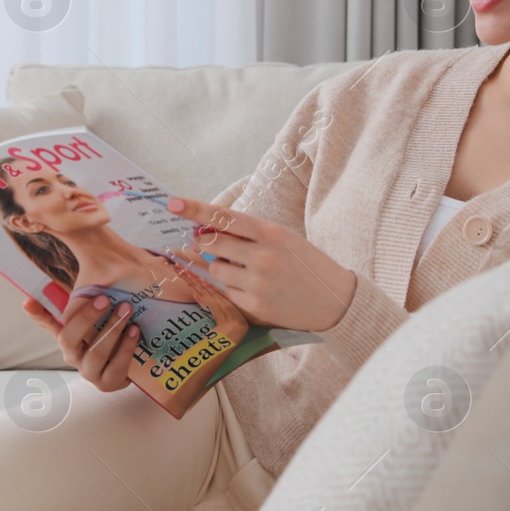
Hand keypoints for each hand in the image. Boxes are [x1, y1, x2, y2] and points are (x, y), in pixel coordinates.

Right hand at [20, 294, 138, 392]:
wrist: (130, 367)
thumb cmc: (108, 337)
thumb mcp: (95, 319)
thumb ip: (80, 301)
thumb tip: (52, 284)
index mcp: (66, 340)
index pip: (47, 324)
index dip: (38, 314)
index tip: (29, 301)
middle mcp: (73, 358)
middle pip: (69, 339)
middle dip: (87, 318)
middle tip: (105, 298)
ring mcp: (90, 373)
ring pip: (96, 353)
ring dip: (111, 330)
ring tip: (126, 311)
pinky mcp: (109, 384)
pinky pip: (116, 367)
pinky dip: (126, 348)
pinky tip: (135, 331)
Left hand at [166, 197, 356, 332]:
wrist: (336, 299)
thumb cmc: (306, 264)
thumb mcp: (284, 237)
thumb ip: (250, 232)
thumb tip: (208, 229)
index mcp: (271, 233)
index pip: (224, 216)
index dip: (195, 209)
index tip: (173, 203)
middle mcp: (263, 256)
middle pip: (211, 243)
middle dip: (204, 241)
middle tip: (208, 241)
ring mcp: (259, 283)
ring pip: (216, 270)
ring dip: (220, 267)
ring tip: (244, 269)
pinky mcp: (256, 307)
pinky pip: (227, 292)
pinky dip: (233, 288)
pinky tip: (254, 288)